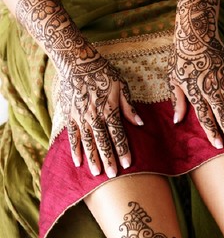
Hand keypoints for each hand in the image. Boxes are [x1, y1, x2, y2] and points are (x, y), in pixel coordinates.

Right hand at [58, 51, 142, 177]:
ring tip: (97, 173)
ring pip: (88, 142)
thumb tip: (140, 123)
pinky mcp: (69, 116)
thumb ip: (129, 106)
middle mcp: (95, 116)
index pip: (118, 135)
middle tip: (112, 176)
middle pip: (103, 142)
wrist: (75, 61)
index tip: (127, 164)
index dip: (123, 150)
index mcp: (109, 109)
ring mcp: (81, 117)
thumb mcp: (121, 84)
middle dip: (109, 159)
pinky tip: (78, 162)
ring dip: (93, 159)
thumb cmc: (102, 71)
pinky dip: (75, 150)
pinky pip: (72, 136)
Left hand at [169, 0, 223, 149]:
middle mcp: (211, 88)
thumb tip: (177, 121)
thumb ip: (176, 100)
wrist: (197, 33)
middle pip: (222, 113)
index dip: (212, 131)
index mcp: (195, 92)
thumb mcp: (172, 78)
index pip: (204, 116)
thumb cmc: (181, 57)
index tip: (218, 144)